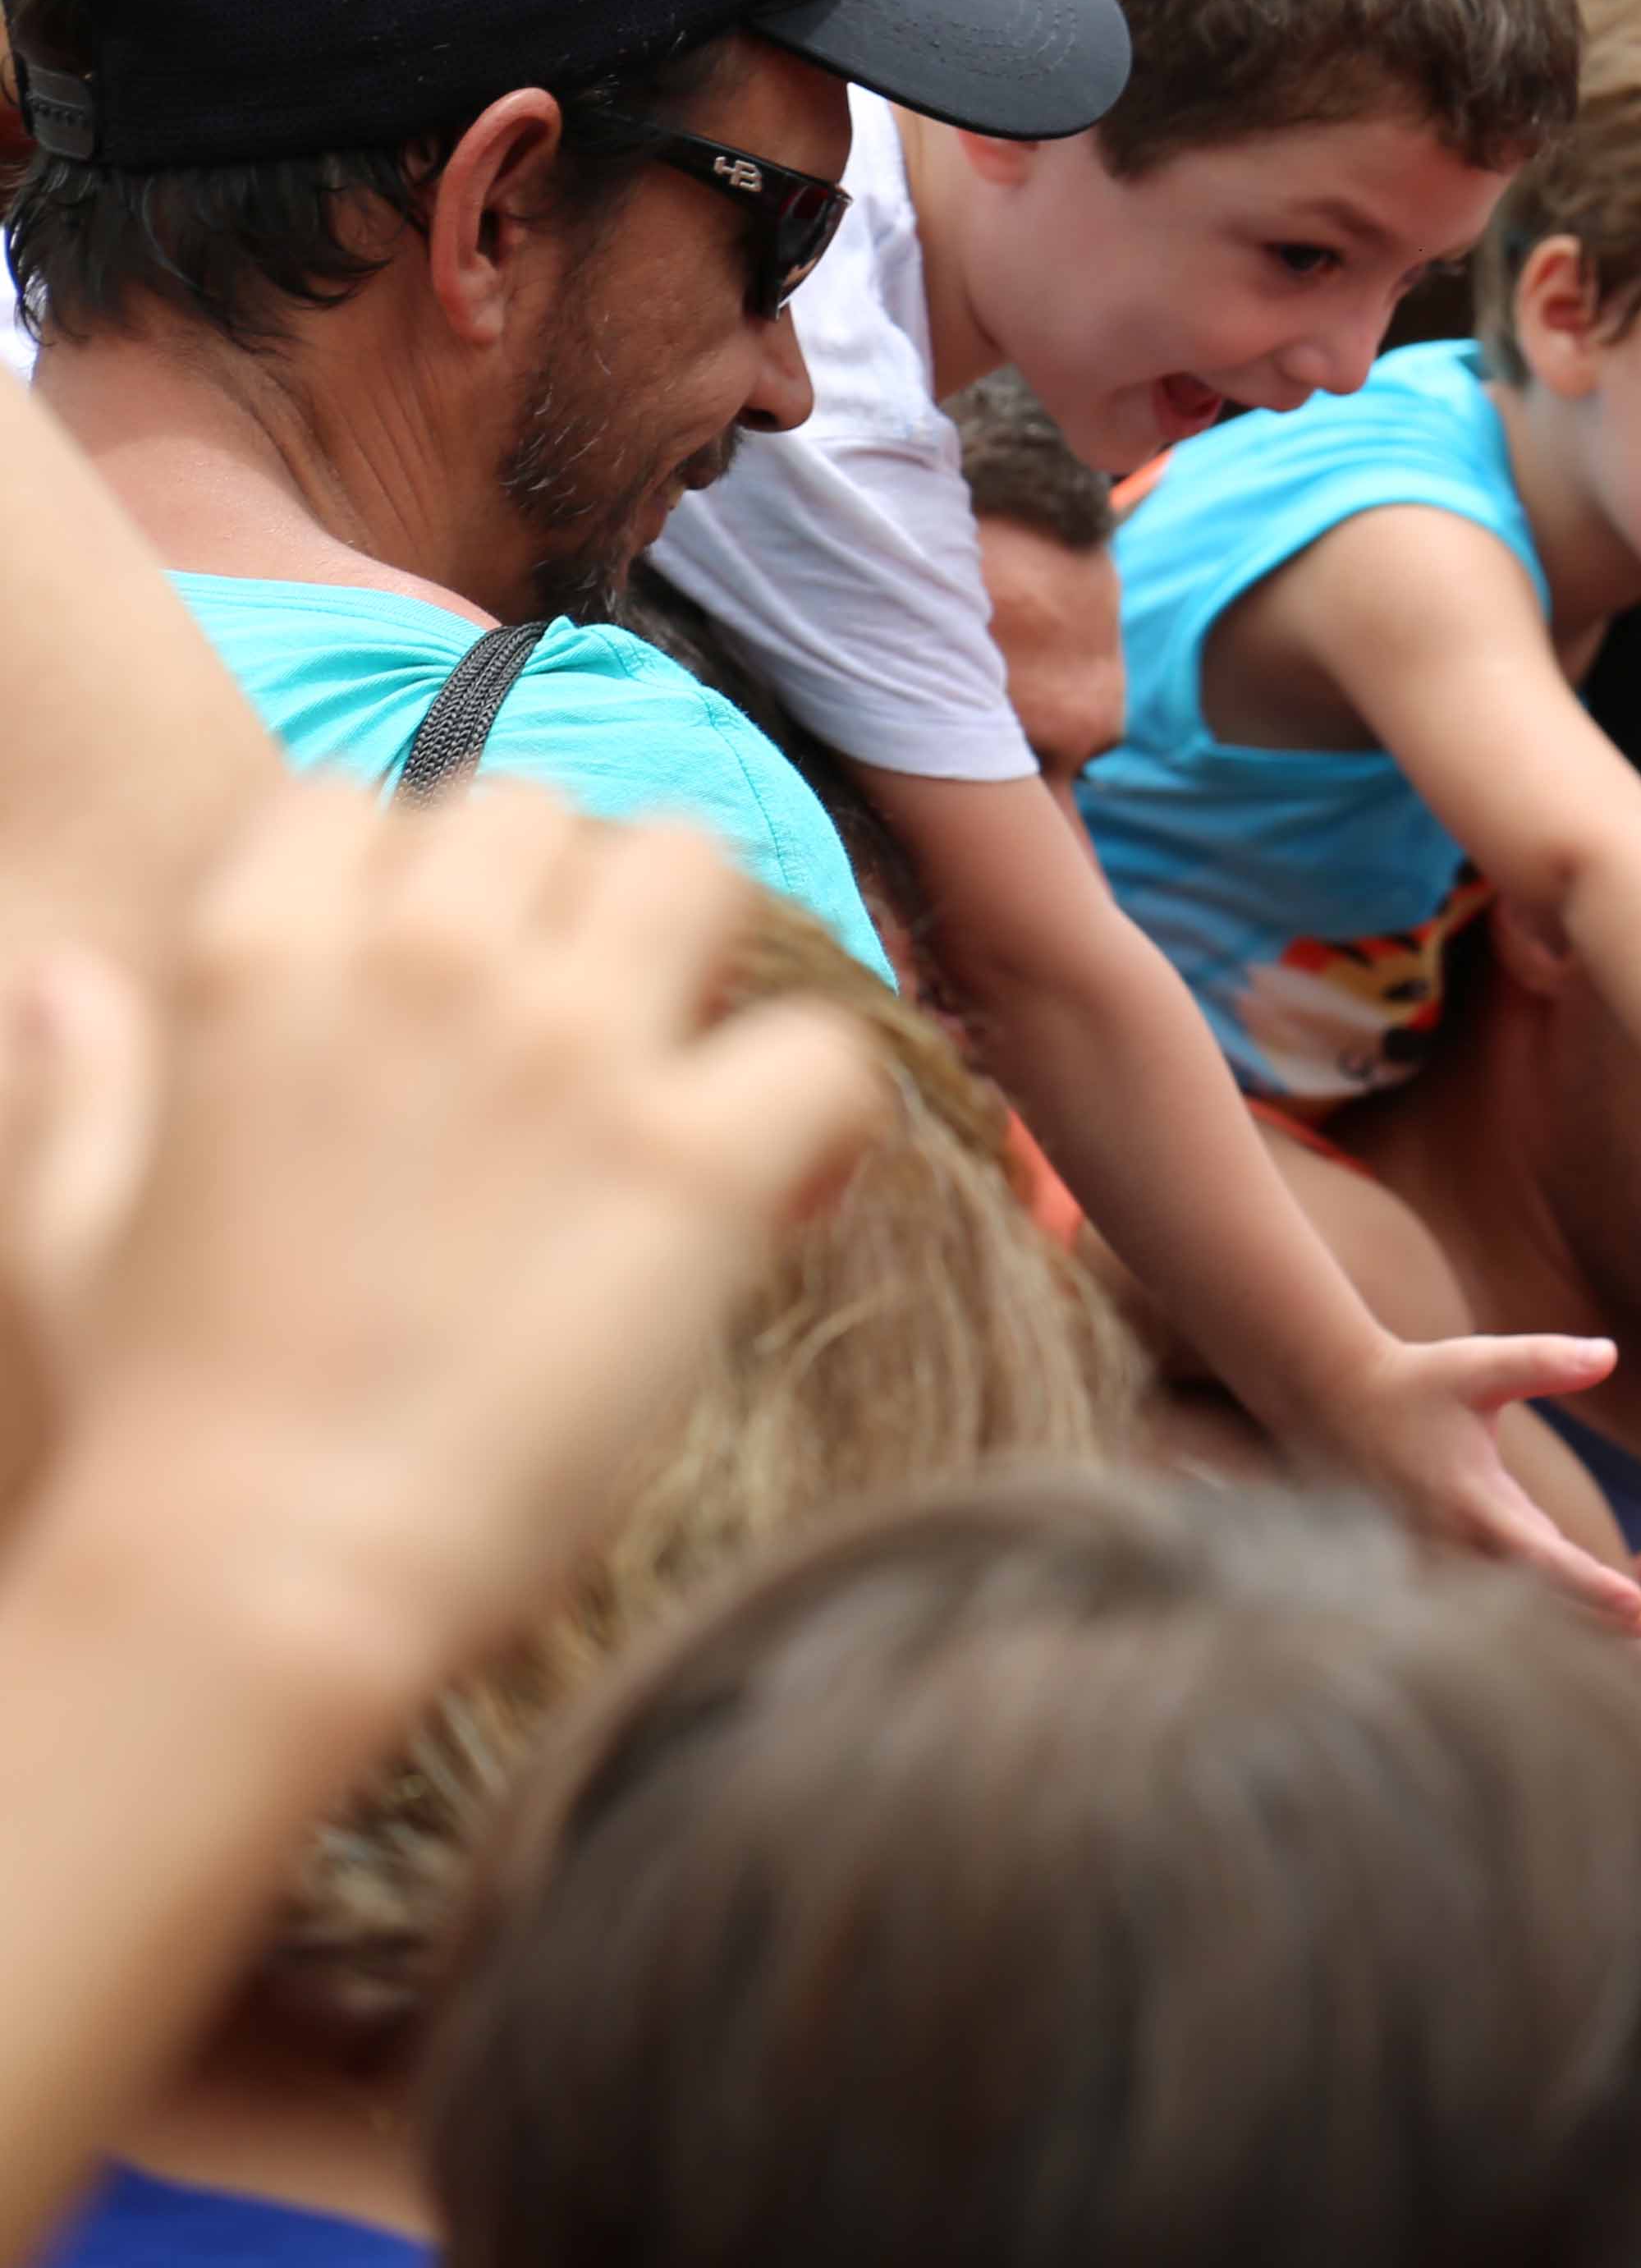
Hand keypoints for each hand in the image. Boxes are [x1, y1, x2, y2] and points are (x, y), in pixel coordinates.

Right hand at [28, 781, 879, 1701]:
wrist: (256, 1574)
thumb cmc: (157, 1423)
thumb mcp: (69, 1221)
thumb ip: (88, 1078)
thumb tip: (62, 981)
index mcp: (256, 958)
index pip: (363, 803)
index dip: (412, 881)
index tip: (436, 984)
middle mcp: (422, 963)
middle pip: (543, 814)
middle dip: (566, 903)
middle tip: (581, 1034)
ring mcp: (570, 1049)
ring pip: (694, 865)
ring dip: (702, 953)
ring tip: (687, 1075)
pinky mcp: (694, 1158)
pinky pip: (826, 1048)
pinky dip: (828, 1113)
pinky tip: (785, 1192)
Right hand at [1310, 1330, 1640, 1631]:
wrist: (1332, 1401)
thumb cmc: (1415, 1381)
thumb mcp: (1483, 1365)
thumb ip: (1546, 1361)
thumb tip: (1611, 1352)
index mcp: (1473, 1503)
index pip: (1544, 1560)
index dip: (1593, 1588)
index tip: (1640, 1609)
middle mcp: (1450, 1544)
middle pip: (1530, 1601)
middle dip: (1588, 1618)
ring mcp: (1430, 1560)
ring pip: (1497, 1608)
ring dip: (1553, 1621)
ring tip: (1615, 1637)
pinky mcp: (1419, 1562)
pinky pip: (1471, 1597)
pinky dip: (1513, 1610)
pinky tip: (1556, 1621)